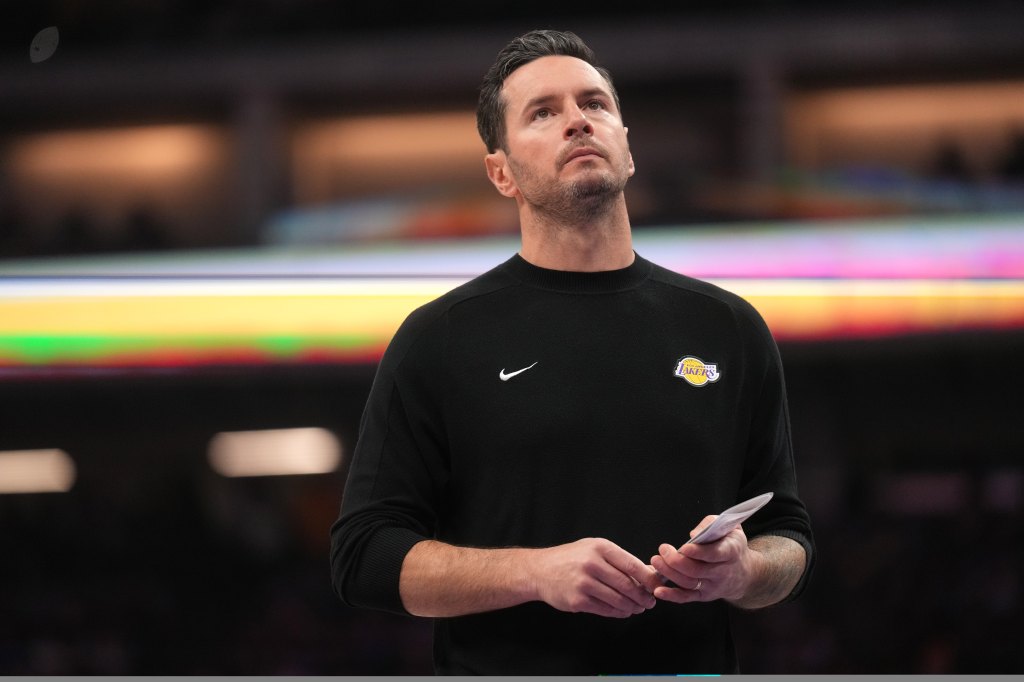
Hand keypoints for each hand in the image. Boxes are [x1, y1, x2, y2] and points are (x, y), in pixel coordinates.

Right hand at [529, 538, 658, 617]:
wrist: (540, 570)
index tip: (657, 586)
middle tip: (650, 602)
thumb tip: (649, 572)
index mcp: (600, 548)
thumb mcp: (594, 549)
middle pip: (627, 585)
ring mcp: (584, 583)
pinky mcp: (577, 601)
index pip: (632, 564)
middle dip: (643, 596)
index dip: (649, 578)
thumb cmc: (571, 558)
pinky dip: (618, 612)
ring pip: (618, 600)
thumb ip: (620, 560)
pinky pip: (606, 610)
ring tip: (638, 608)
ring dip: (632, 607)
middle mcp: (592, 564)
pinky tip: (623, 611)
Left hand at [650, 516, 756, 604]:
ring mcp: (713, 586)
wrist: (745, 573)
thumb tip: (694, 535)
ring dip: (669, 573)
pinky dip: (671, 595)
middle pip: (697, 570)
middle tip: (663, 549)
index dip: (699, 552)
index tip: (684, 547)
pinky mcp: (704, 595)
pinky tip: (658, 590)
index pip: (715, 554)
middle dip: (676, 561)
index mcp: (731, 552)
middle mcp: (723, 572)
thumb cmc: (732, 544)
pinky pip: (687, 597)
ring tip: (656, 561)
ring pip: (689, 583)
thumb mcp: (730, 527)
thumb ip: (711, 524)